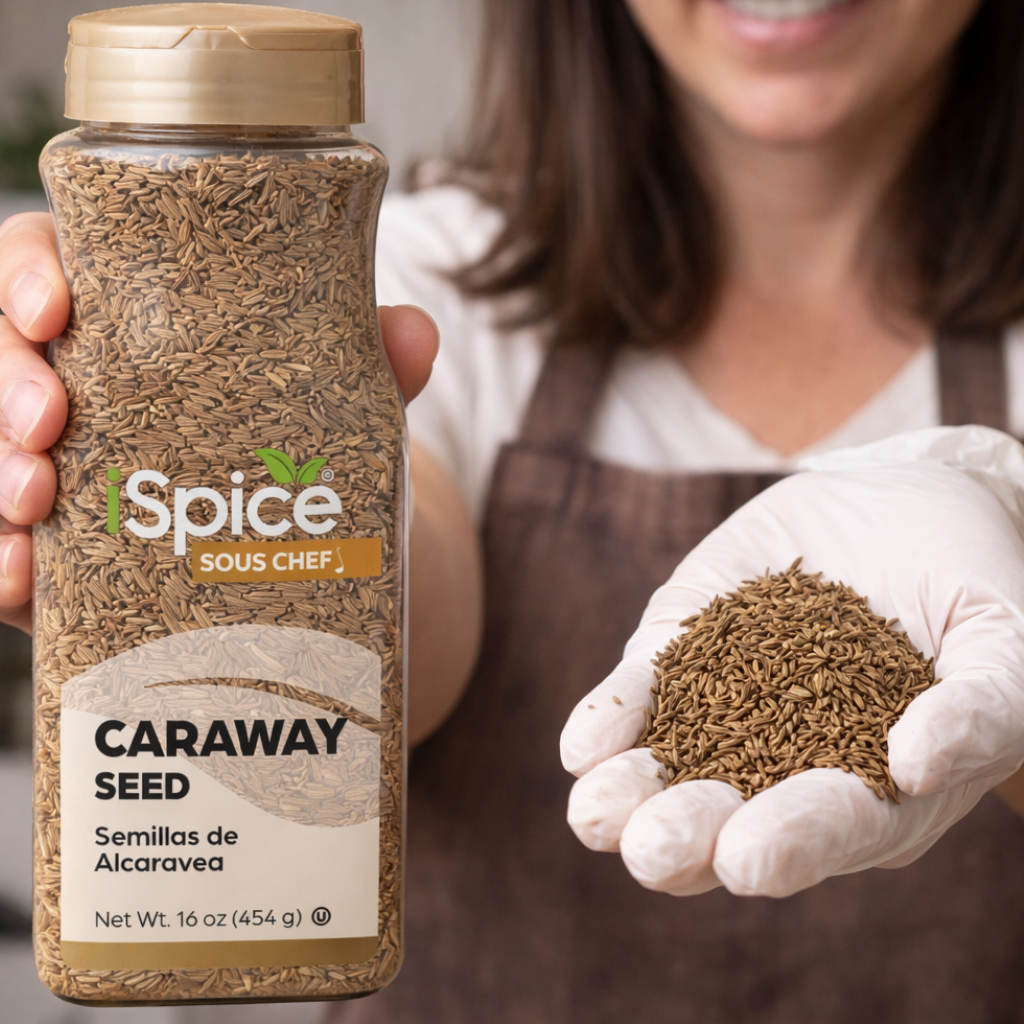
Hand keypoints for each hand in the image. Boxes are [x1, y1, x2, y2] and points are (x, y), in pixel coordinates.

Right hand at [0, 212, 439, 632]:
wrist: (305, 555)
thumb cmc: (295, 446)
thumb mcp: (332, 401)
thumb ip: (367, 366)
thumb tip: (415, 334)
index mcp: (127, 322)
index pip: (46, 264)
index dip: (28, 272)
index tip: (55, 308)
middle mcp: (78, 388)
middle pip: (1, 353)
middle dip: (6, 379)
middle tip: (50, 421)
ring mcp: (59, 472)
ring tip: (36, 501)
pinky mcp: (58, 554)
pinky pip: (5, 550)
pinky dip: (1, 562)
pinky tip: (20, 575)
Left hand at [560, 427, 1023, 897]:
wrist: (903, 504)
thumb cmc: (971, 582)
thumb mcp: (1004, 643)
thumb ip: (979, 709)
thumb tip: (912, 765)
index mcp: (877, 786)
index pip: (834, 828)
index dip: (794, 844)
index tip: (748, 859)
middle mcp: (792, 766)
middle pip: (735, 819)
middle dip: (690, 837)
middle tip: (651, 850)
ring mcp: (728, 711)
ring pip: (671, 772)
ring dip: (628, 796)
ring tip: (593, 813)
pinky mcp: (683, 652)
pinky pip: (643, 694)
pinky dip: (612, 718)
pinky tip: (583, 745)